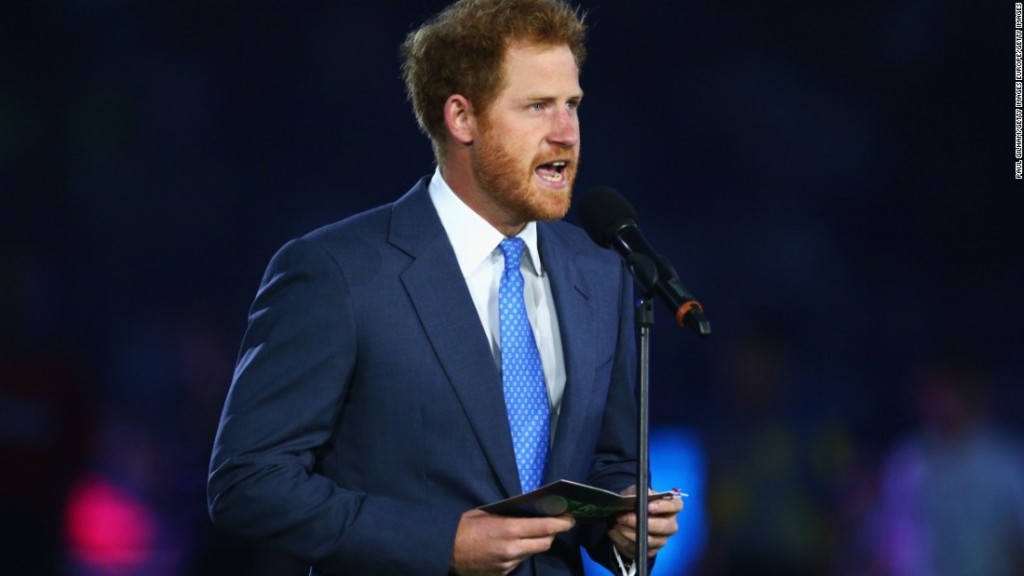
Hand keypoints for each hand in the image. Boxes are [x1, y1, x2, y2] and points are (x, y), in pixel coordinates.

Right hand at [450, 509, 575, 575]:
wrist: (445, 551)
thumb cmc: (464, 527)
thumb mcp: (487, 514)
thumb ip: (509, 515)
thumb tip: (528, 512)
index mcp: (509, 530)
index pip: (545, 527)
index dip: (561, 523)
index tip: (571, 518)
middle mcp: (512, 549)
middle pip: (545, 542)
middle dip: (552, 533)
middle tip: (556, 525)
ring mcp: (508, 564)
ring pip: (532, 553)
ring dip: (536, 544)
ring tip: (532, 534)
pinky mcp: (502, 574)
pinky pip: (519, 562)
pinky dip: (521, 553)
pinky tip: (513, 547)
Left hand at [607, 485, 682, 559]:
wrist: (624, 516)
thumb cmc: (634, 502)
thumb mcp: (634, 492)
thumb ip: (639, 492)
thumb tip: (645, 492)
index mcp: (671, 507)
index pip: (675, 506)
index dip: (663, 506)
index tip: (648, 506)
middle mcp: (670, 525)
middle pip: (664, 527)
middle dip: (641, 522)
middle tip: (623, 517)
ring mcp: (662, 540)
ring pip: (649, 540)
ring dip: (629, 532)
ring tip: (616, 524)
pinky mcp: (651, 551)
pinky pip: (638, 549)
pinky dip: (623, 540)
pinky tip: (614, 532)